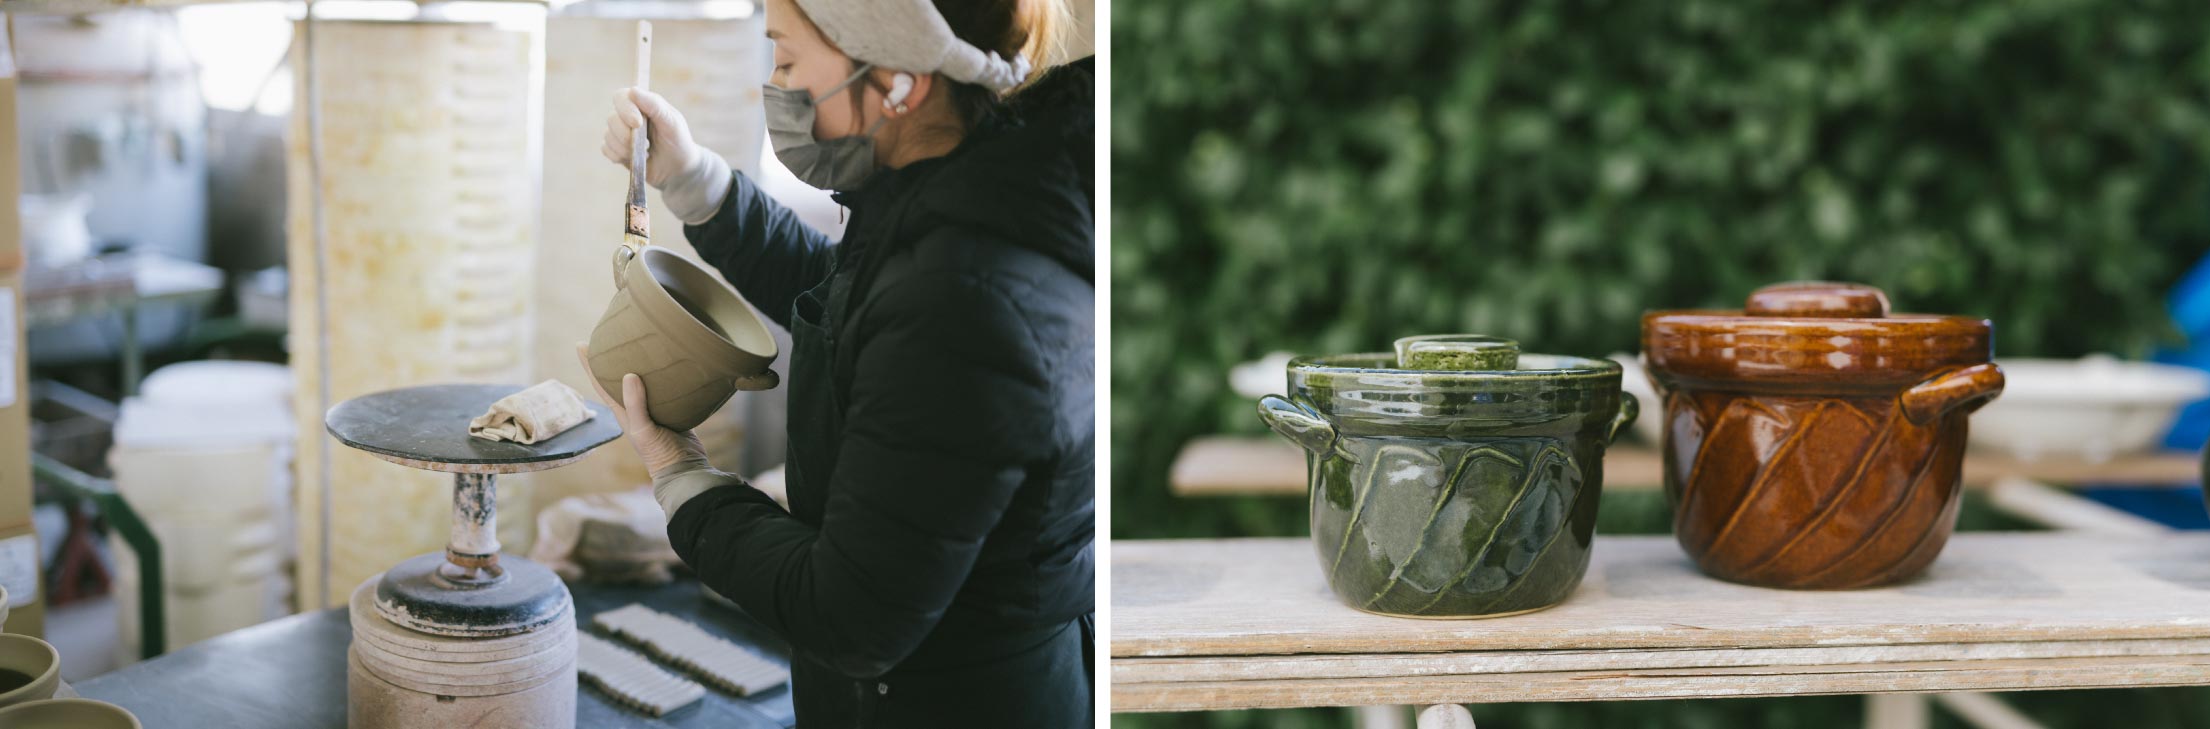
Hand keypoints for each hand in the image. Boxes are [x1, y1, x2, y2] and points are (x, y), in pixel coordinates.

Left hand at [576, 343, 707, 478]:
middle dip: (612, 359)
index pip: (601, 384)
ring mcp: (654, 409)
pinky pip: (666, 388)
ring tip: (639, 344)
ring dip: (638, 364)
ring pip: (643, 382)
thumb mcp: (643, 430)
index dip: (590, 365)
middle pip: (619, 379)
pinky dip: (664, 375)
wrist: (685, 469)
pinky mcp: (673, 410)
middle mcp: (636, 408)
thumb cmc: (660, 453)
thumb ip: (635, 405)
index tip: (581, 344)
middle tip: (611, 337)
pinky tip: (670, 364)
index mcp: (623, 412)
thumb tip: (628, 374)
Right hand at [603, 87, 731, 224]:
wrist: (678, 170)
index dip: (625, 110)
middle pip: (612, 119)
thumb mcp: (672, 123)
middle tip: (647, 145)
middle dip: (626, 135)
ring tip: (646, 153)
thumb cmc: (678, 142)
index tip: (638, 124)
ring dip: (625, 148)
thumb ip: (655, 105)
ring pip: (608, 136)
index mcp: (641, 104)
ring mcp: (620, 133)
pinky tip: (634, 159)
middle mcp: (627, 116)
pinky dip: (619, 156)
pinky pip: (606, 150)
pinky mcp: (617, 150)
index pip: (620, 97)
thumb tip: (633, 90)